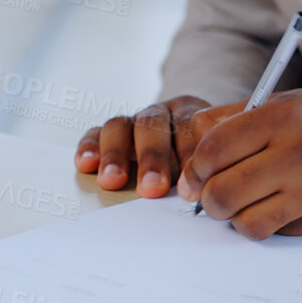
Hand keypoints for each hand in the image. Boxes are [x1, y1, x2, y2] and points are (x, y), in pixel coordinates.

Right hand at [75, 95, 213, 197]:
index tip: (189, 183)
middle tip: (152, 188)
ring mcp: (133, 121)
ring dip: (115, 154)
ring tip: (113, 181)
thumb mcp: (215, 152)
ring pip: (120, 126)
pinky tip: (86, 165)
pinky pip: (95, 133)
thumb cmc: (204, 156)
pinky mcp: (111, 132)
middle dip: (151, 158)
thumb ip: (211, 165)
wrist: (191, 137)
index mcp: (191, 113)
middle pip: (152, 125)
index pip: (188, 125)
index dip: (188, 153)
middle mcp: (160, 114)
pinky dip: (89, 147)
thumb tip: (205, 189)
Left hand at [178, 89, 301, 239]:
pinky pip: (278, 233)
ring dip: (237, 219)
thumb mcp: (289, 101)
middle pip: (224, 193)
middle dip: (209, 201)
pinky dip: (269, 224)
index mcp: (286, 116)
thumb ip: (236, 119)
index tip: (193, 178)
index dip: (195, 170)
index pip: (215, 150)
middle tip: (213, 196)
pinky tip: (279, 206)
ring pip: (247, 223)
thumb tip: (191, 155)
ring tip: (244, 204)